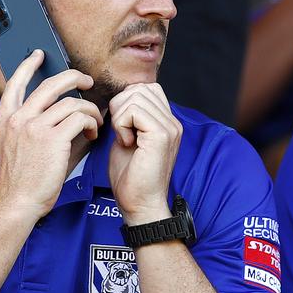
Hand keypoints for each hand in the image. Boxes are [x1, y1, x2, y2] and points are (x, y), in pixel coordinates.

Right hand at [0, 50, 101, 220]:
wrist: (15, 203)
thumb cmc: (17, 182)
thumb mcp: (9, 147)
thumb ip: (23, 128)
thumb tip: (51, 113)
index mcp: (3, 120)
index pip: (14, 83)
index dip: (27, 65)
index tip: (38, 55)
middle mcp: (17, 119)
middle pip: (50, 84)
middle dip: (73, 77)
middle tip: (86, 81)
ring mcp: (34, 127)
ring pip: (71, 102)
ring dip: (89, 110)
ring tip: (94, 122)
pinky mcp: (52, 139)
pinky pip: (80, 119)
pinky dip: (91, 123)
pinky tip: (92, 133)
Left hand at [107, 83, 181, 224]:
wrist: (139, 204)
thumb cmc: (131, 177)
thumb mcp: (128, 138)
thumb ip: (128, 117)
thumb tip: (119, 99)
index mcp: (167, 122)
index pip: (147, 88)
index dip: (127, 100)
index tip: (122, 126)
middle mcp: (172, 122)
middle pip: (140, 88)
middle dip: (120, 106)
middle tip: (120, 132)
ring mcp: (170, 128)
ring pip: (136, 96)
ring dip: (120, 116)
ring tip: (124, 138)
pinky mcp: (162, 135)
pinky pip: (134, 110)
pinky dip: (121, 124)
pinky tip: (125, 142)